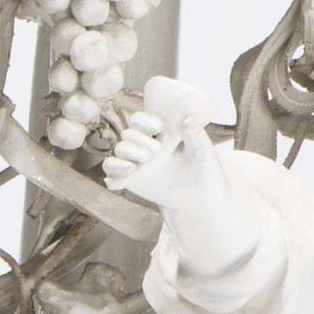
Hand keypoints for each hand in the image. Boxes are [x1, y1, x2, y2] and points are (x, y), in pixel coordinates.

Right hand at [101, 81, 222, 205]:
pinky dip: (112, 178)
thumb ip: (195, 136)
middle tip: (156, 152)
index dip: (143, 120)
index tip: (158, 128)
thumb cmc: (201, 166)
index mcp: (156, 133)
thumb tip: (188, 119)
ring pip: (116, 153)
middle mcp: (142, 145)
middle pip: (127, 135)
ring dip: (121, 159)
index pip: (139, 119)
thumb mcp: (200, 150)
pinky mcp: (129, 180)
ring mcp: (134, 162)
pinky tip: (119, 183)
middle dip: (138, 141)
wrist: (197, 194)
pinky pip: (112, 175)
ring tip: (134, 168)